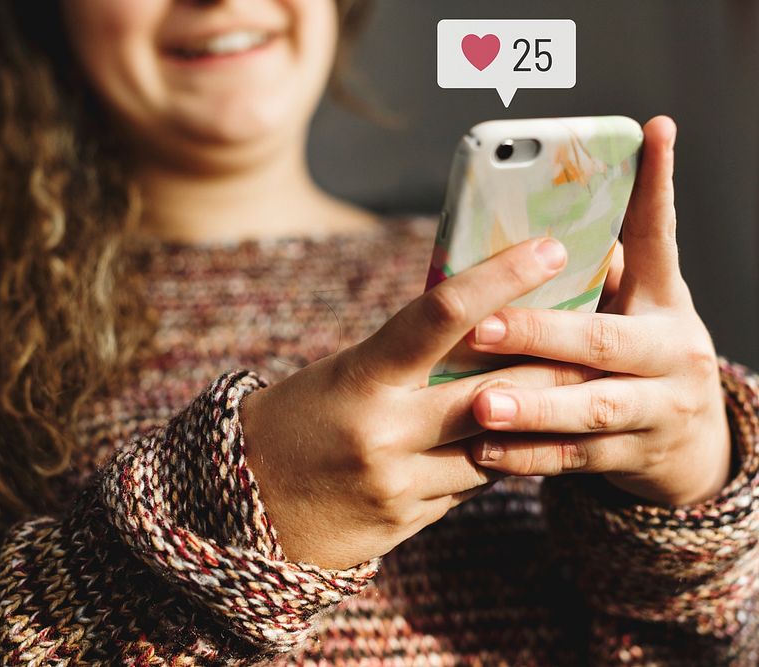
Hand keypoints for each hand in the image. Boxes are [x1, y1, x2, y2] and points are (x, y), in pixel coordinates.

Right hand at [239, 236, 600, 569]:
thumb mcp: (341, 373)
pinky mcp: (408, 520)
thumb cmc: (295, 419)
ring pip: (497, 446)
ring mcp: (399, 483)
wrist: (245, 506)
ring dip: (532, 416)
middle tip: (598, 331)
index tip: (550, 249)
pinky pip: (474, 485)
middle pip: (495, 391)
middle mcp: (383, 432)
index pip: (439, 316)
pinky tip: (509, 441)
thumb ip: (405, 357)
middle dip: (554, 362)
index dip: (500, 278)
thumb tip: (480, 326)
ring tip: (565, 386)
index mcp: (360, 378)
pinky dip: (497, 459)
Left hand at [467, 116, 732, 506]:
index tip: (652, 130)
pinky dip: (529, 456)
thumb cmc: (636, 355)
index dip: (657, 184)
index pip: (662, 234)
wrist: (691, 444)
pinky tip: (482, 451)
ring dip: (532, 405)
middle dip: (540, 333)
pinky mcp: (636, 457)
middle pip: (603, 340)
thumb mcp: (633, 309)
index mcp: (665, 301)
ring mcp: (658, 409)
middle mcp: (670, 351)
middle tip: (483, 328)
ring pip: (590, 407)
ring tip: (480, 404)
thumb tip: (534, 222)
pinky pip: (576, 458)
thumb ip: (596, 273)